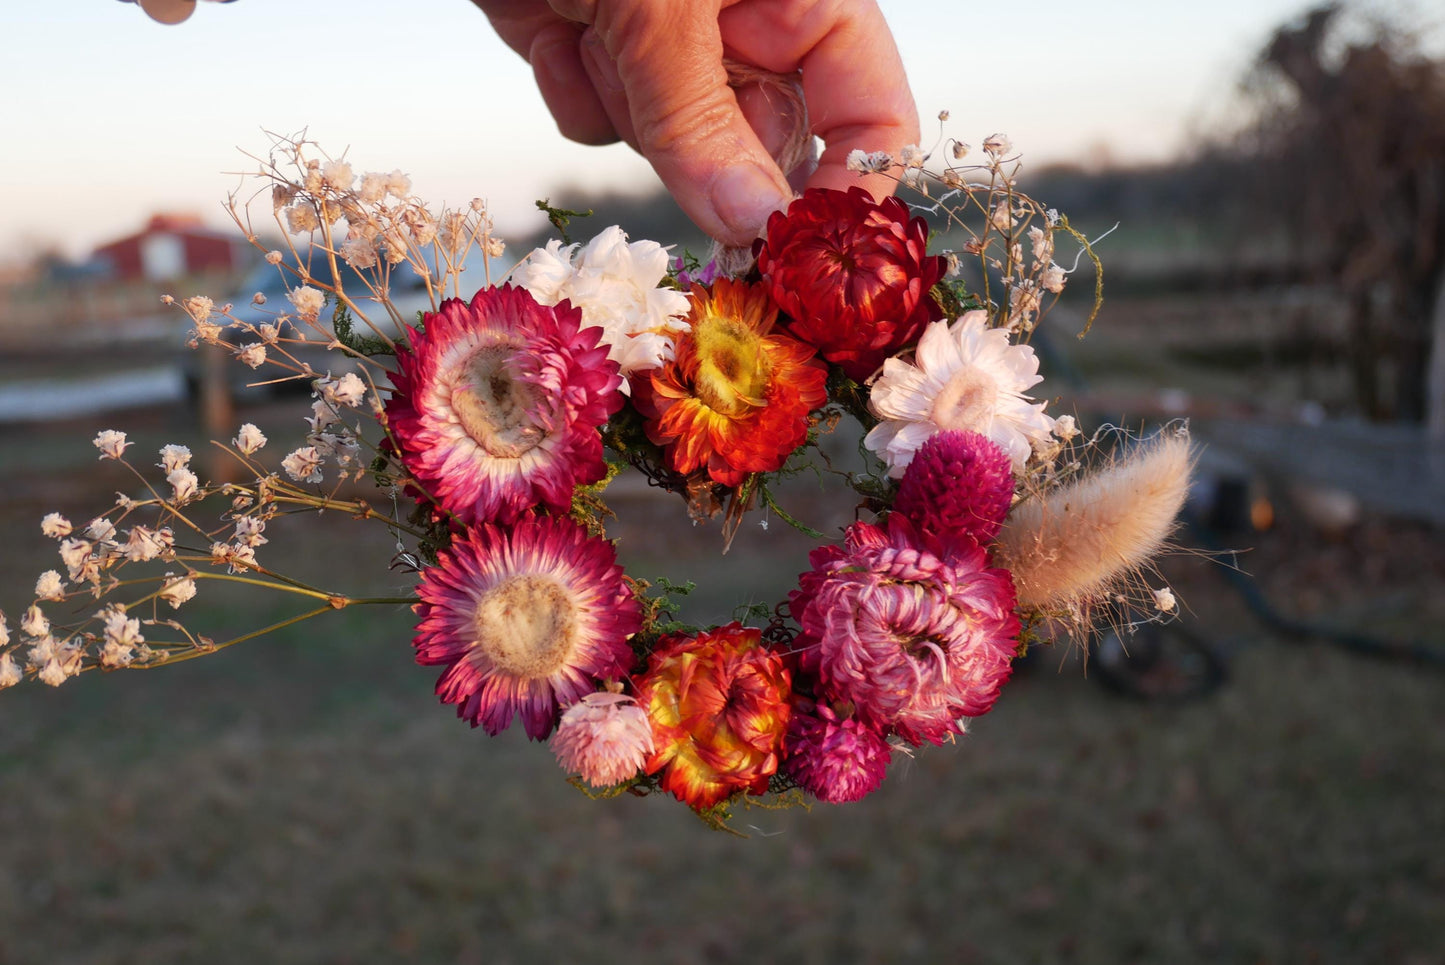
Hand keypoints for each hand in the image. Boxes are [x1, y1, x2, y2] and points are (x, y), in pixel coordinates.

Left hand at [472, 0, 918, 244]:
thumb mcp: (661, 6)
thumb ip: (703, 120)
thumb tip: (754, 225)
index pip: (871, 112)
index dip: (848, 188)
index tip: (800, 255)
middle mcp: (748, 24)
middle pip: (765, 147)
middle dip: (713, 160)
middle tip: (674, 147)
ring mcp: (671, 43)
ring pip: (675, 147)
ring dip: (630, 111)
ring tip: (596, 30)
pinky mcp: (600, 50)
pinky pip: (605, 124)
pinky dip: (575, 91)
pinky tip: (557, 27)